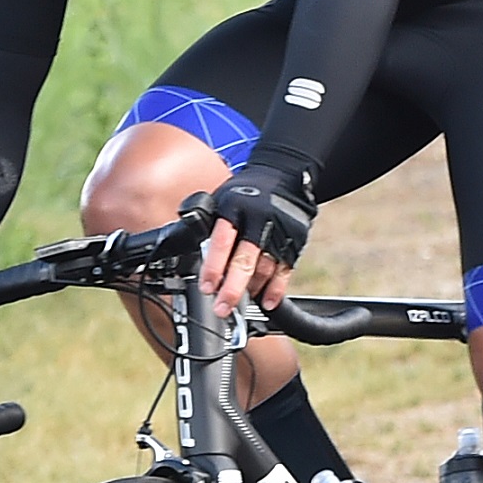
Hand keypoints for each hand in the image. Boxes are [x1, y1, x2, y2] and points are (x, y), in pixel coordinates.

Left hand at [199, 168, 313, 304]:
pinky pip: (286, 269)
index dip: (214, 267)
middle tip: (222, 308)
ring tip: (238, 305)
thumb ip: (207, 221)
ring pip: (265, 267)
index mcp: (235, 208)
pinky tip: (266, 301)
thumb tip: (185, 246)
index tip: (207, 288)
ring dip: (251, 290)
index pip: (222, 242)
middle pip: (246, 259)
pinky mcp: (296, 240)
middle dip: (233, 288)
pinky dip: (276, 288)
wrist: (286, 174)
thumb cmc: (246, 191)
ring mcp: (280, 231)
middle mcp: (259, 220)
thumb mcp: (221, 197)